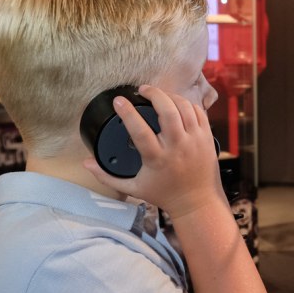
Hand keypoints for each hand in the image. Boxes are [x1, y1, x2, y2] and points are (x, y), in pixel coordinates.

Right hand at [83, 85, 222, 217]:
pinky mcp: (207, 137)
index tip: (118, 101)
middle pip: (168, 111)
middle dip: (155, 94)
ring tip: (159, 95)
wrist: (197, 202)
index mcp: (157, 159)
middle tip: (143, 90)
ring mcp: (195, 140)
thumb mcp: (134, 188)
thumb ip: (108, 176)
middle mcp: (177, 147)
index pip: (140, 131)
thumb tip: (86, 163)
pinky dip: (187, 104)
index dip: (128, 113)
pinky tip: (176, 104)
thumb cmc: (164, 194)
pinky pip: (198, 112)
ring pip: (184, 107)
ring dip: (170, 96)